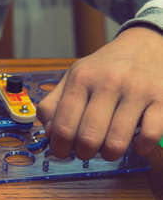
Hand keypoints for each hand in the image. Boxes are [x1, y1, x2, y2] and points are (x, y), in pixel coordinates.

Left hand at [37, 26, 162, 160]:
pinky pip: (149, 135)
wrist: (144, 45)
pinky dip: (140, 146)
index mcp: (81, 78)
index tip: (62, 152)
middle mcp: (108, 82)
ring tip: (107, 150)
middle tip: (86, 151)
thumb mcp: (73, 77)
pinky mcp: (162, 98)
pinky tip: (134, 143)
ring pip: (116, 140)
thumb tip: (48, 132)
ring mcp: (137, 90)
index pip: (63, 125)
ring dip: (109, 154)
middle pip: (88, 137)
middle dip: (84, 152)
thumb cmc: (104, 68)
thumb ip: (54, 104)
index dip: (59, 147)